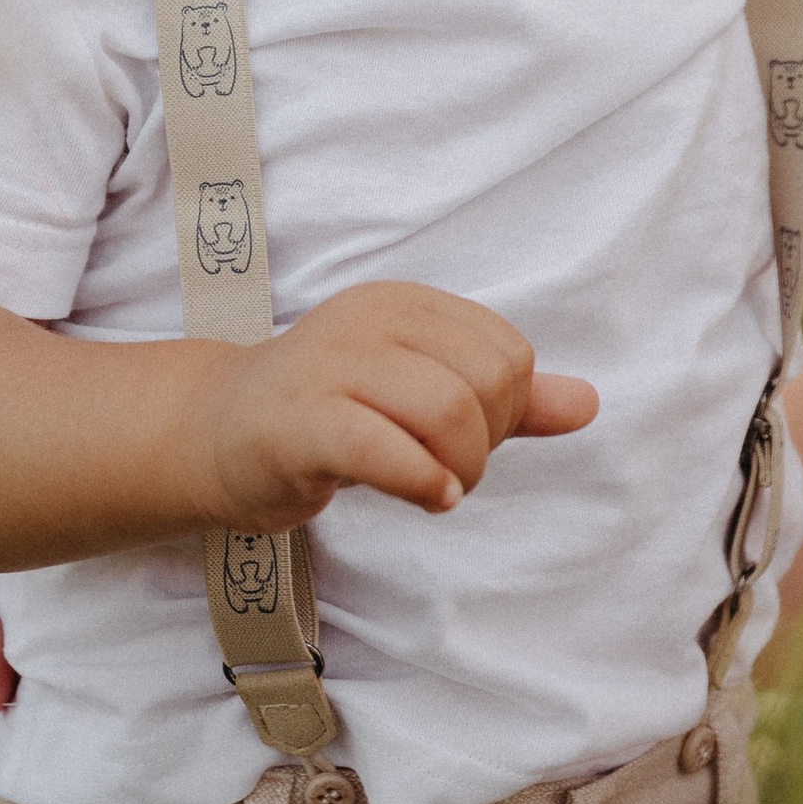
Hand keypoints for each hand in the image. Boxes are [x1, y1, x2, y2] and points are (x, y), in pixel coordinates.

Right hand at [183, 279, 597, 532]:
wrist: (214, 434)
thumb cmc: (327, 416)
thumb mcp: (420, 396)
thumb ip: (503, 401)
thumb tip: (588, 403)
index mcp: (406, 305)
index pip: (507, 352)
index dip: (507, 413)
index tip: (464, 442)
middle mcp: (371, 320)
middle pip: (488, 380)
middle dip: (486, 445)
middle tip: (447, 473)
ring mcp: (332, 365)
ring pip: (449, 410)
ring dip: (460, 470)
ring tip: (433, 487)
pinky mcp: (301, 420)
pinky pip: (386, 447)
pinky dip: (423, 481)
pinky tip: (428, 499)